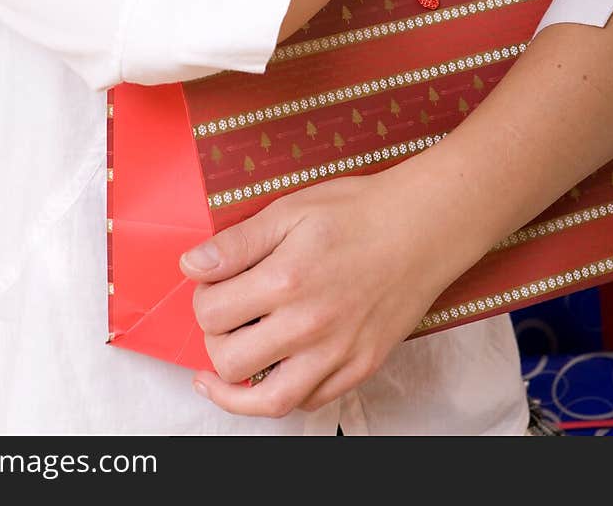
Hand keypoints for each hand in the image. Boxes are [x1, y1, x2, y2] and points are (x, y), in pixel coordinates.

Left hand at [178, 168, 443, 417]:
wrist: (422, 227)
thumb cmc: (357, 211)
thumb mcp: (289, 209)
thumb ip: (237, 243)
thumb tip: (191, 266)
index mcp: (285, 280)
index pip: (210, 314)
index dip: (201, 298)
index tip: (212, 284)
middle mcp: (309, 326)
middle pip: (229, 362)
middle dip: (214, 339)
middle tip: (225, 316)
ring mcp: (337, 353)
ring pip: (268, 402)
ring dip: (237, 388)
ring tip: (224, 370)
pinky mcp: (361, 367)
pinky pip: (310, 402)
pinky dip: (284, 395)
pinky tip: (273, 372)